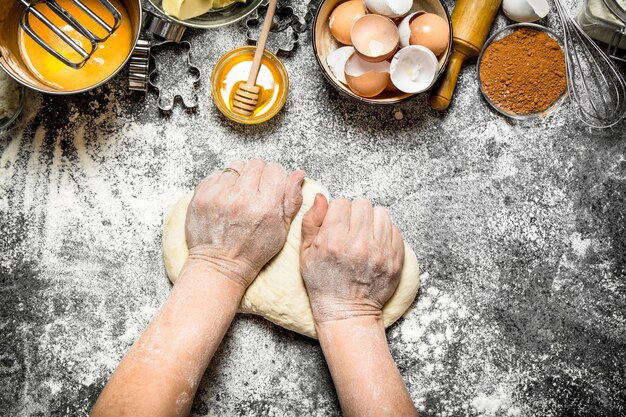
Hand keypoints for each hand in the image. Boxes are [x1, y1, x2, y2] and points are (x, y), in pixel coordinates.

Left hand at [186, 159, 304, 287]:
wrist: (219, 265)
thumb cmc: (252, 251)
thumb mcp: (281, 230)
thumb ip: (291, 201)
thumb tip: (297, 175)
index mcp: (265, 207)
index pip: (275, 169)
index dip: (275, 178)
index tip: (271, 187)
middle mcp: (242, 198)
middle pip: (256, 163)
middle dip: (258, 175)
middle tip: (254, 192)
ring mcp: (219, 196)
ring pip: (236, 165)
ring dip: (240, 177)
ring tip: (239, 195)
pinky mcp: (202, 195)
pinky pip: (217, 174)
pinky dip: (223, 183)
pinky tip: (225, 199)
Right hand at [300, 196, 404, 323]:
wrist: (347, 311)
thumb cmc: (323, 282)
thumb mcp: (305, 253)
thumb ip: (311, 222)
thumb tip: (320, 197)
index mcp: (333, 240)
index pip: (341, 202)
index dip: (337, 212)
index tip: (337, 225)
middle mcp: (358, 244)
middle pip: (363, 204)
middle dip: (355, 213)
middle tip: (351, 229)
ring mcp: (380, 251)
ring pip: (381, 212)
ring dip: (372, 220)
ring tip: (365, 235)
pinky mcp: (395, 258)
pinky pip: (395, 229)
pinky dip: (385, 233)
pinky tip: (375, 245)